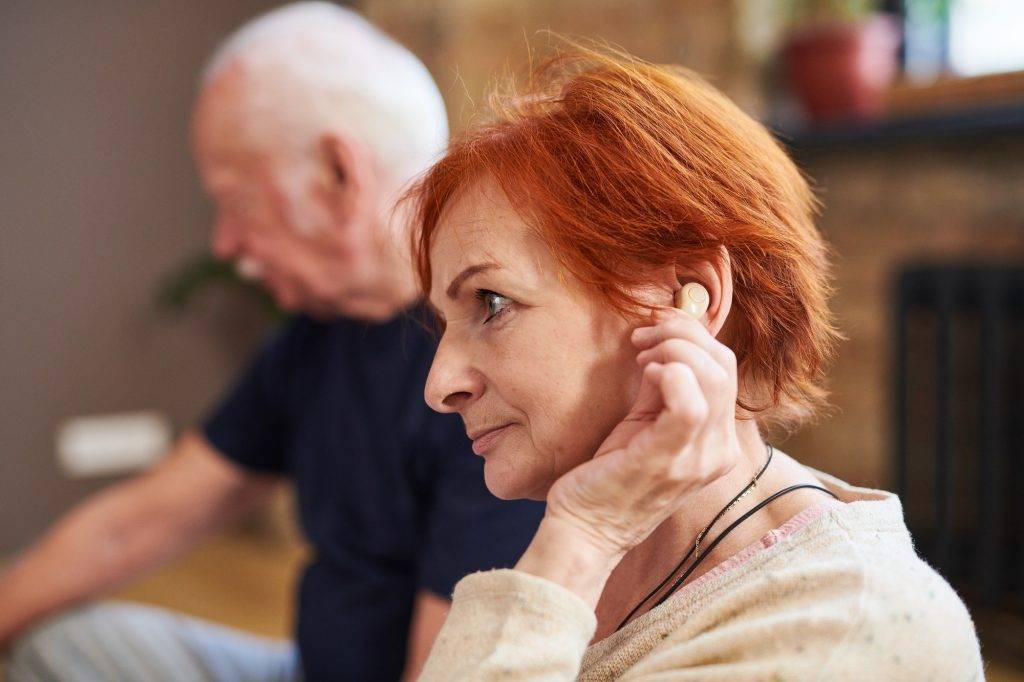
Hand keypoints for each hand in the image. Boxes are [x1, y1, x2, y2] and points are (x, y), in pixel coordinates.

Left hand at [543, 309, 741, 561]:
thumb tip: (661, 345)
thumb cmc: (610, 476)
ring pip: (712, 377)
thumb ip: (660, 388)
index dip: (693, 336)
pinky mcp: (668, 460)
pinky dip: (669, 373)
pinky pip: (688, 403)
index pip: (726, 370)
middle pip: (724, 366)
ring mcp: (698, 459)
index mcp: (718, 442)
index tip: (653, 330)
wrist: (586, 530)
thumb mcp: (643, 424)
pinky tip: (645, 371)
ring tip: (640, 353)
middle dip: (683, 335)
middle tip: (643, 337)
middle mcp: (718, 452)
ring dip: (673, 348)